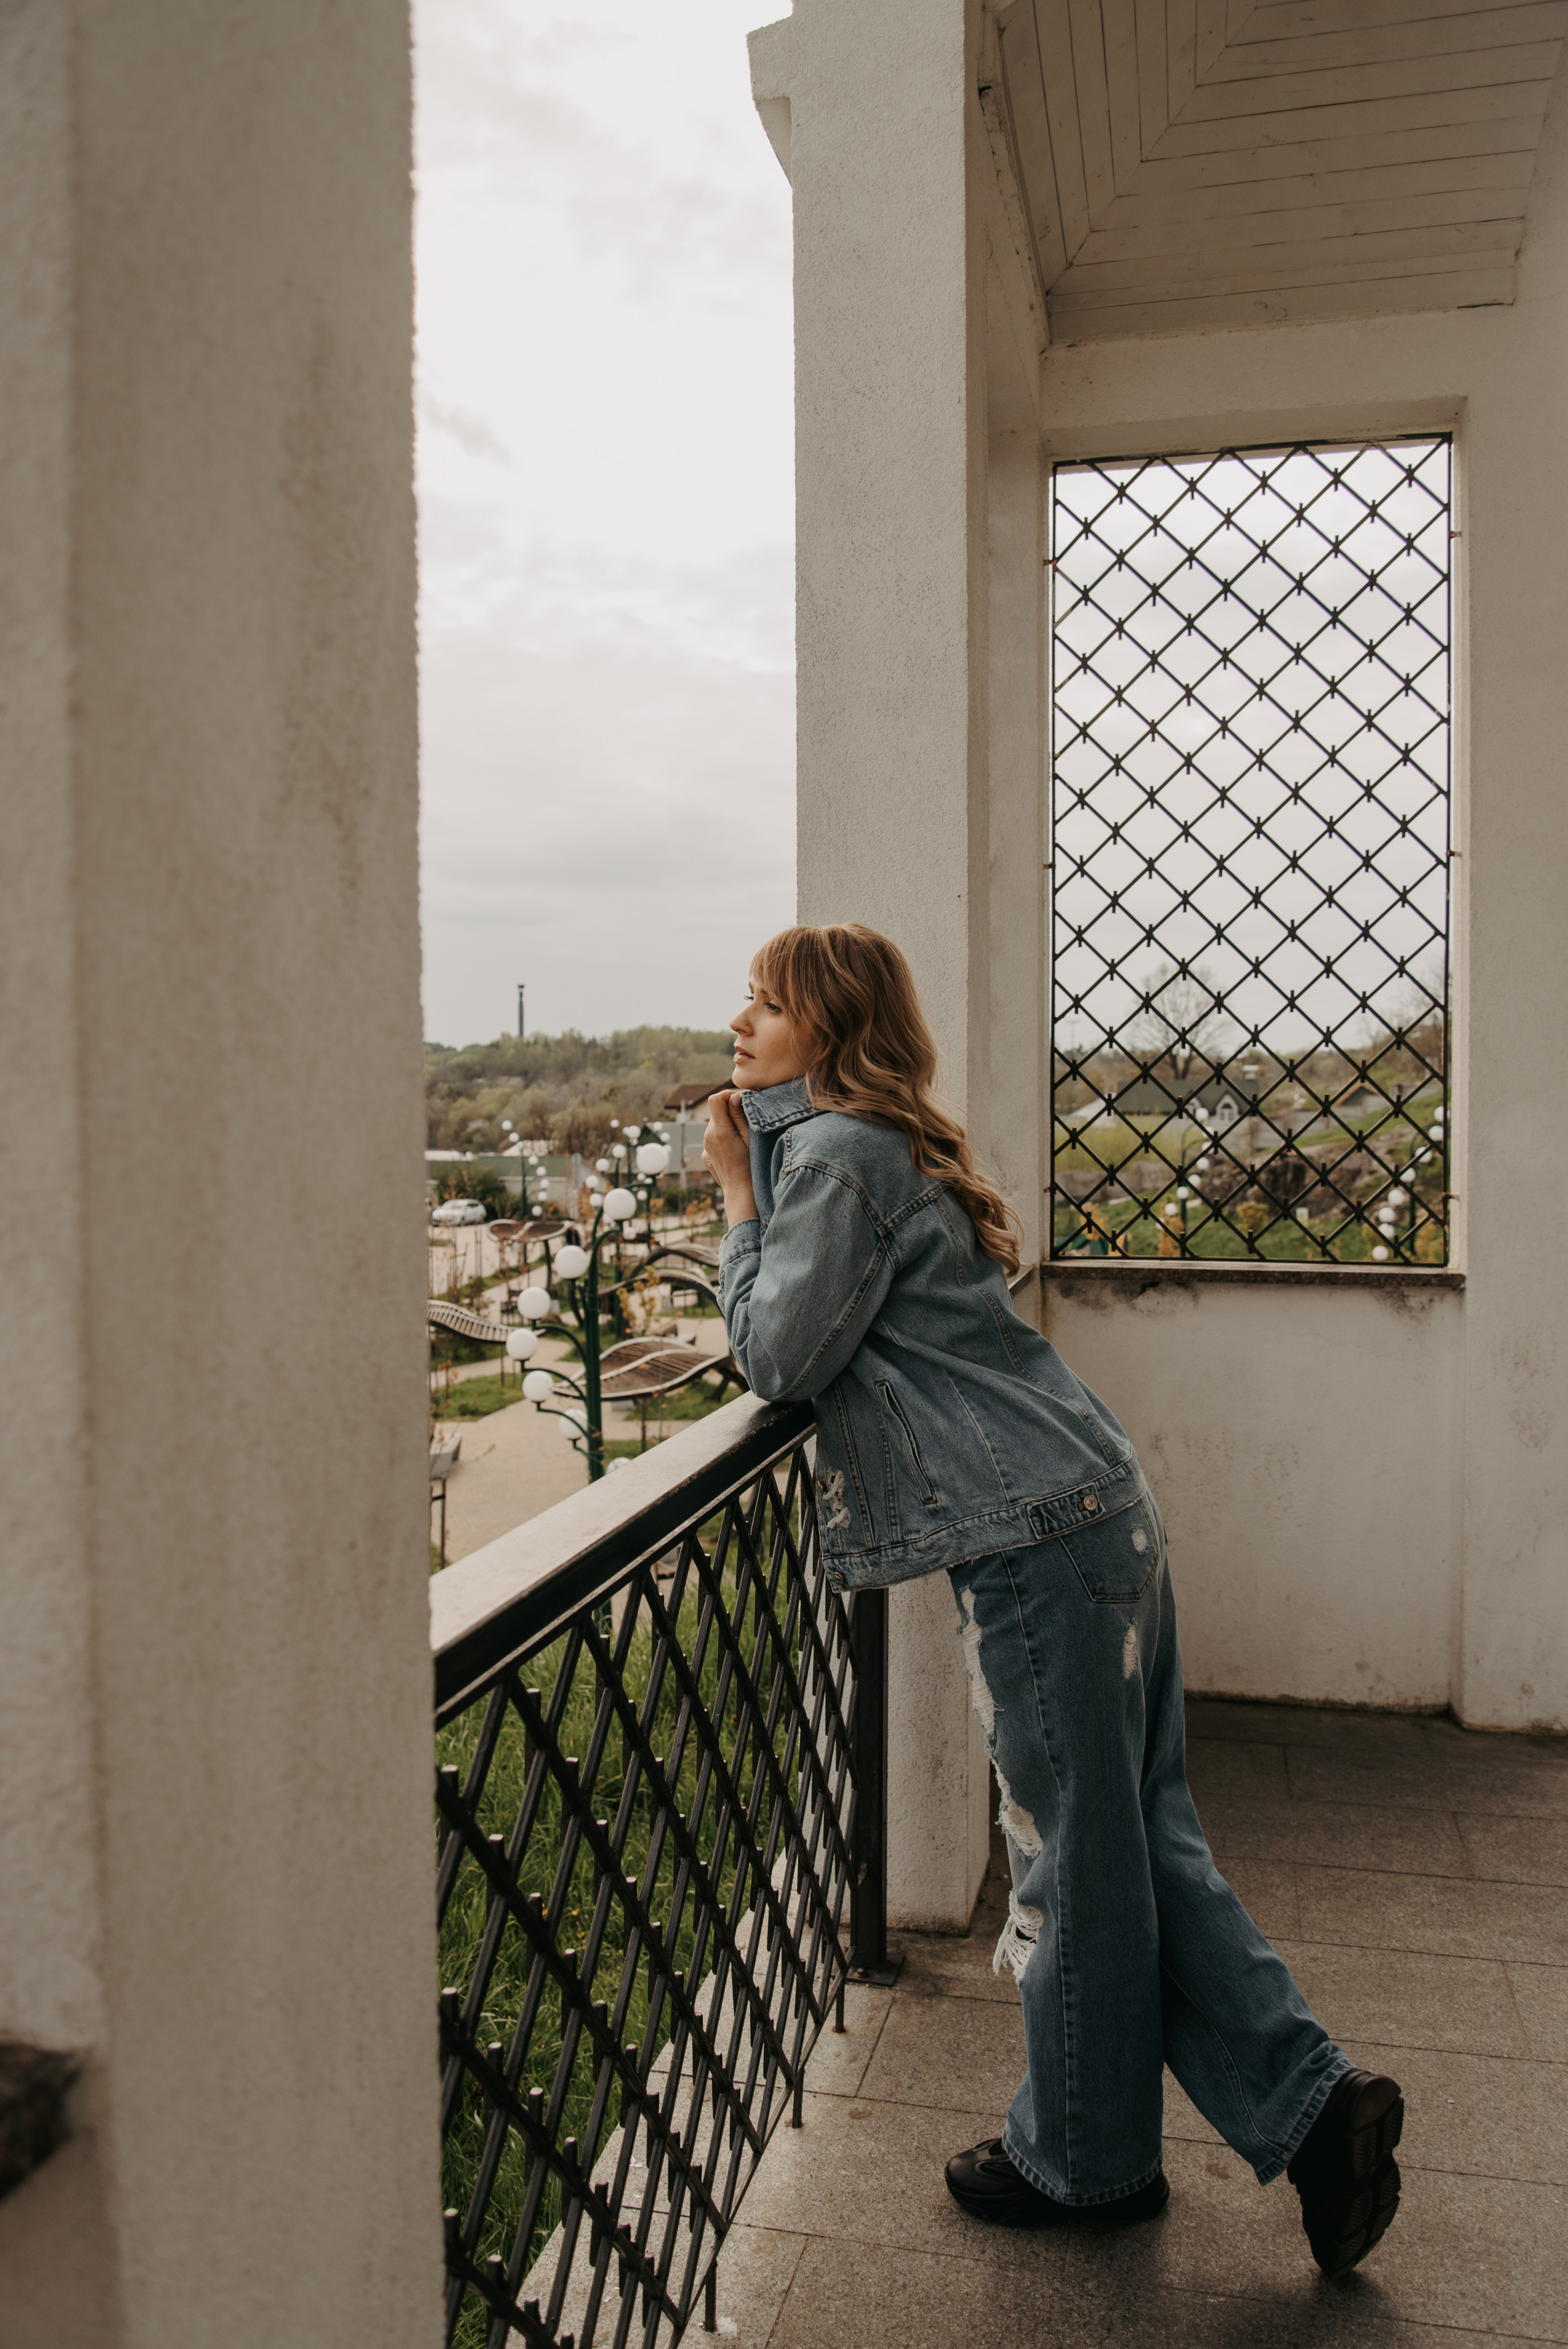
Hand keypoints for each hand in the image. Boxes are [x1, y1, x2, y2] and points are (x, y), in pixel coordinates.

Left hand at [702, 1090, 758, 1226]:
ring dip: (728, 1125)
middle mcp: (707, 1136)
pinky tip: (734, 1151)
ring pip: (716, 1125)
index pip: (715, 1099)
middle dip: (730, 1112)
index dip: (728, 1096)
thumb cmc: (751, 1165)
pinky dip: (723, 1138)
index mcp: (719, 1131)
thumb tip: (733, 1097)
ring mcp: (705, 1146)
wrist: (741, 1192)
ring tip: (742, 1140)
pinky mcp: (706, 1154)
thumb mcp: (750, 1138)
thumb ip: (739, 1116)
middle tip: (746, 1124)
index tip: (741, 1103)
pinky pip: (714, 1138)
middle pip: (716, 1111)